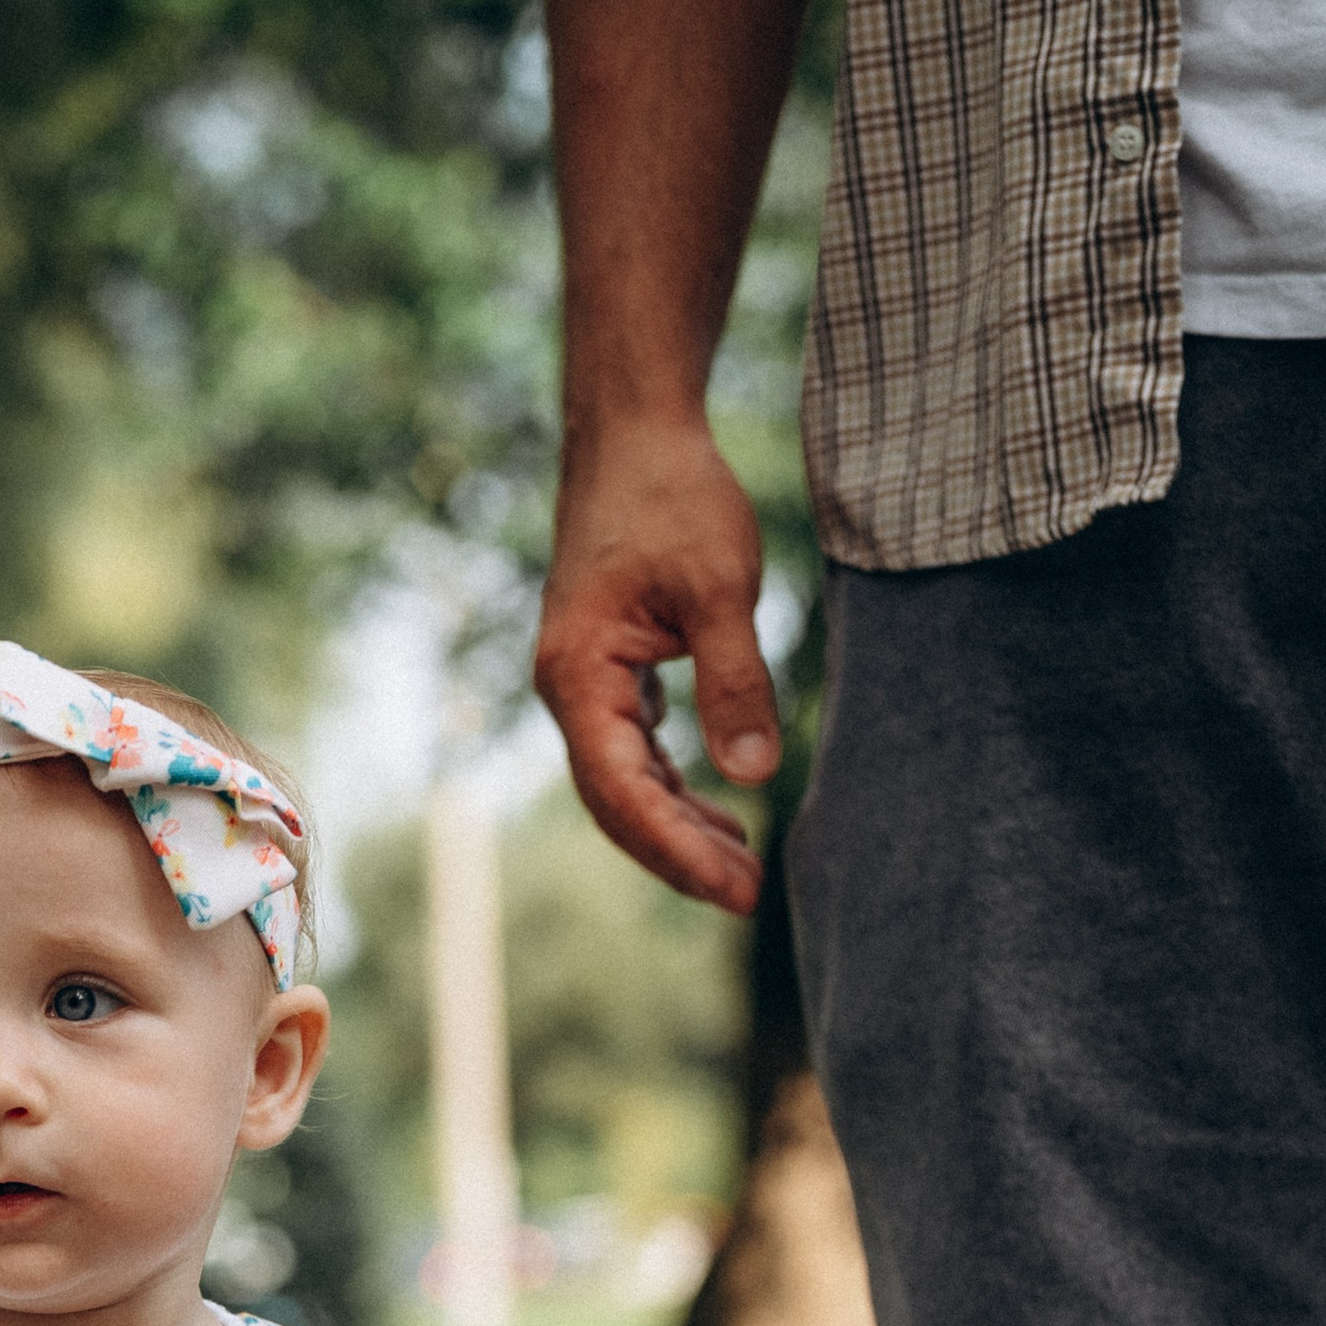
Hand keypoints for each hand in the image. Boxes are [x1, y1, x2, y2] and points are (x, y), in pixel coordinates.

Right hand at [533, 417, 777, 912]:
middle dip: (679, 854)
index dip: (676, 847)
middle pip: (617, 802)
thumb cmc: (672, 495)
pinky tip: (720, 809)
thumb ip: (735, 680)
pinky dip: (676, 787)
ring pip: (627, 783)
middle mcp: (570, 690)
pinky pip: (637, 752)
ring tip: (743, 866)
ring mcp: (586, 684)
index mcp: (579, 674)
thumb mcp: (721, 586)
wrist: (635, 432)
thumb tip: (755, 774)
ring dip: (680, 827)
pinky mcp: (610, 672)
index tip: (734, 886)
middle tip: (749, 892)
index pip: (622, 790)